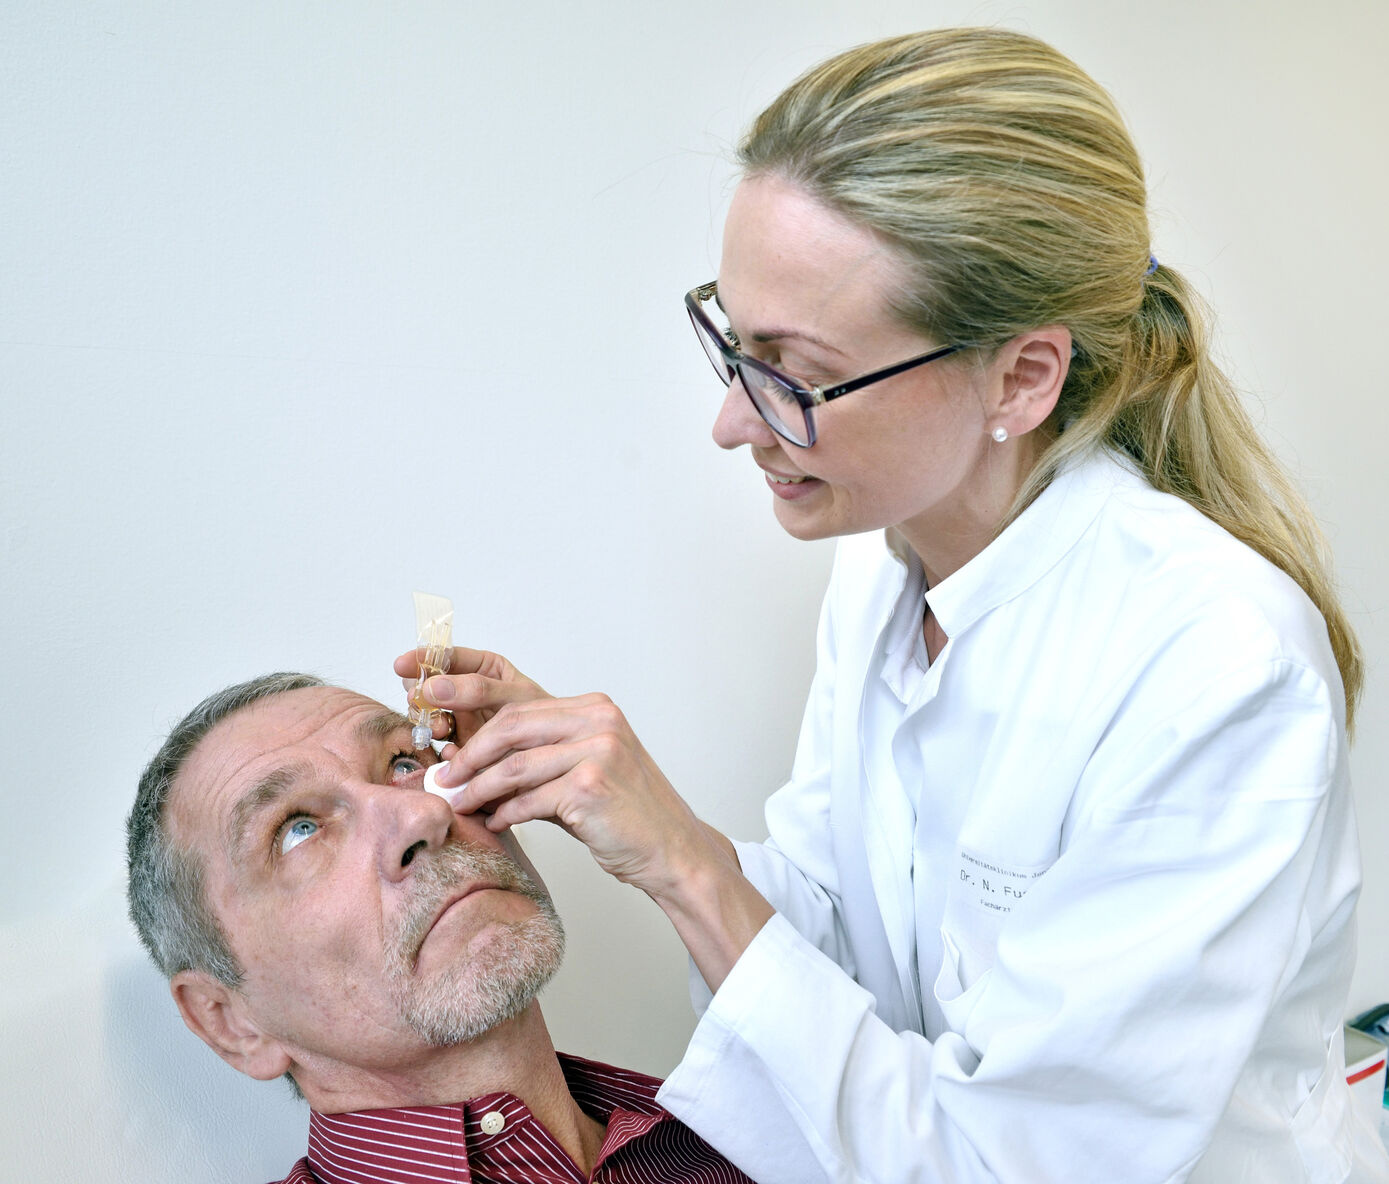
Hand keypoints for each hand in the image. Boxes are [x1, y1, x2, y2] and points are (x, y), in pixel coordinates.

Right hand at [393, 645, 549, 744]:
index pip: (444, 656)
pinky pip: (440, 747)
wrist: (556, 755)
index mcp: (480, 668)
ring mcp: (460, 720)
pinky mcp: (460, 748)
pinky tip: (453, 753)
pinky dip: (442, 751)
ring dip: (428, 722)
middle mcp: (465, 692)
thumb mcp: (516, 697)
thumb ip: (477, 690)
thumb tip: (432, 686)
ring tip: (440, 729)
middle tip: (421, 702)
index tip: (403, 664)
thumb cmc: (546, 719)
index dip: (422, 657)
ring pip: (427, 716)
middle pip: (427, 685)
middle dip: (420, 694)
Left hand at [432, 693, 725, 899]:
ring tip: (460, 804)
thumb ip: (536, 759)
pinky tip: (496, 823)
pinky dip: (507, 813)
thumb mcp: (580, 771)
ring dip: (479, 788)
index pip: (515, 699)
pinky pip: (530, 799)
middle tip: (444, 777)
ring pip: (515, 765)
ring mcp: (598, 750)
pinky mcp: (592, 786)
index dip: (466, 701)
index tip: (429, 703)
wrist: (670, 849)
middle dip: (469, 754)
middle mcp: (598, 720)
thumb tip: (467, 763)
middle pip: (510, 725)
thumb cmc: (622, 813)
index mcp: (592, 708)